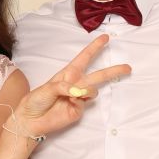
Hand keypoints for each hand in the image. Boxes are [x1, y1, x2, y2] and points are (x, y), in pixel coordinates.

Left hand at [16, 34, 130, 136]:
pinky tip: (69, 103)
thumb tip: (80, 91)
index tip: (105, 38)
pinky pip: (84, 103)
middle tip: (128, 67)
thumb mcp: (48, 87)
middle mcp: (75, 84)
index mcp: (68, 74)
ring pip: (93, 91)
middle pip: (98, 75)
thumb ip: (65, 86)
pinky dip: (78, 102)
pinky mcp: (78, 111)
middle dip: (113, 71)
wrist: (30, 119)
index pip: (84, 58)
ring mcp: (78, 98)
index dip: (94, 48)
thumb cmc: (36, 100)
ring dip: (87, 91)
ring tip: (72, 96)